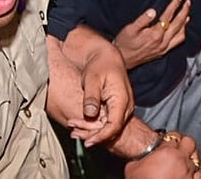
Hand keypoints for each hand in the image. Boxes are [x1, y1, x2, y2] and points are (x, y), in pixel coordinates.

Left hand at [46, 27, 134, 146]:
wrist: (106, 57)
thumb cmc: (99, 65)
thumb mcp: (92, 79)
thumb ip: (91, 97)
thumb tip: (89, 114)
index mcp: (122, 99)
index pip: (114, 126)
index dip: (101, 136)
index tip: (87, 142)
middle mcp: (126, 106)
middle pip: (112, 129)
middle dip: (94, 135)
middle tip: (75, 135)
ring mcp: (124, 108)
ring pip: (110, 127)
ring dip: (93, 131)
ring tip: (74, 131)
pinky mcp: (118, 108)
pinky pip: (109, 121)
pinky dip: (95, 125)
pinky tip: (81, 125)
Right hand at [113, 0, 190, 68]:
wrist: (123, 59)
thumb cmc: (124, 43)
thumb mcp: (130, 29)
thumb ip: (143, 20)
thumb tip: (153, 11)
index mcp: (155, 34)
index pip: (168, 16)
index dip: (175, 5)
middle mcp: (162, 42)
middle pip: (178, 24)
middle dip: (184, 11)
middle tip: (188, 2)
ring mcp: (164, 48)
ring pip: (181, 34)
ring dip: (185, 23)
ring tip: (186, 13)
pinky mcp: (163, 52)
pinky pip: (177, 41)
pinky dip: (182, 32)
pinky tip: (182, 28)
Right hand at [125, 132, 200, 178]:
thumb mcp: (132, 168)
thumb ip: (138, 159)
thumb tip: (138, 158)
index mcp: (167, 152)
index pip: (174, 136)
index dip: (169, 139)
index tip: (166, 143)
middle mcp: (182, 160)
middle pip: (190, 142)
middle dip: (185, 144)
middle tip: (178, 149)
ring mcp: (190, 172)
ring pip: (198, 158)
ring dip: (193, 159)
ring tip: (187, 161)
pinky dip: (199, 173)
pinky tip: (195, 173)